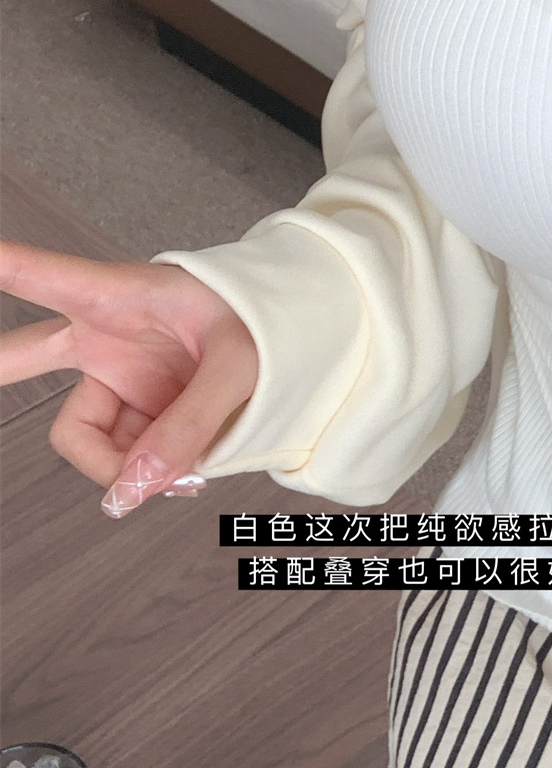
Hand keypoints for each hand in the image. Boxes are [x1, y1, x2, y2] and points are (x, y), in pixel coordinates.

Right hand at [0, 241, 258, 516]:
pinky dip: (147, 476)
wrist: (307, 339)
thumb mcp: (241, 365)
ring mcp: (115, 377)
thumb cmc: (270, 322)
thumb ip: (188, 424)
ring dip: (124, 467)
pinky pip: (121, 459)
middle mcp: (104, 337)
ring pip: (84, 442)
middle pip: (19, 356)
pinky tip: (185, 473)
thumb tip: (129, 491)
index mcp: (120, 297)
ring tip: (185, 471)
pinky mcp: (133, 412)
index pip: (40, 275)